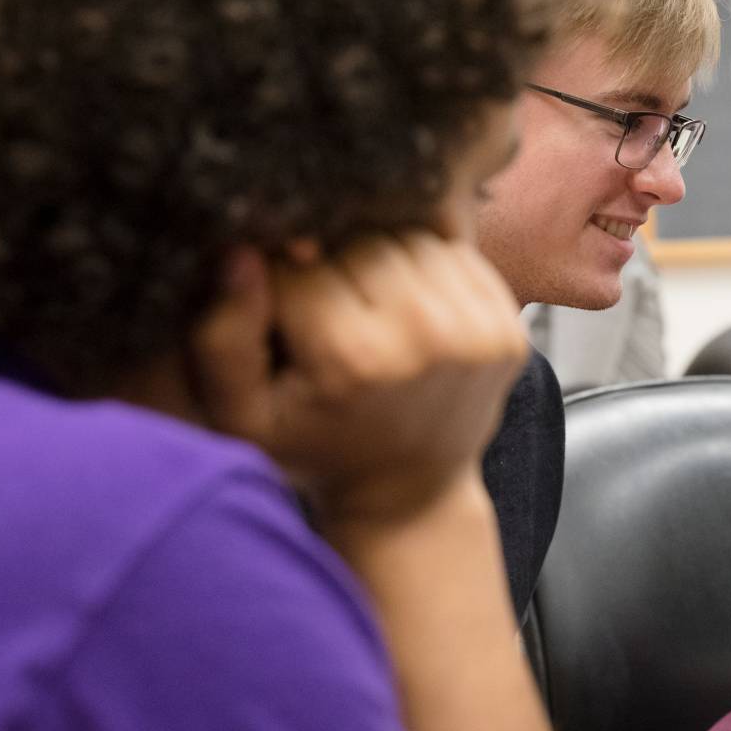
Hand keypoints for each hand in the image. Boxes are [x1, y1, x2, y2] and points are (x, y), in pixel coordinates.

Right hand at [188, 234, 526, 529]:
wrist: (409, 492)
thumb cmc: (317, 449)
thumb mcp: (241, 416)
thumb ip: (221, 338)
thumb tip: (240, 253)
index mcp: (354, 359)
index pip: (296, 266)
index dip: (278, 284)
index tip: (284, 321)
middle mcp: (425, 338)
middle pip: (359, 243)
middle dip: (333, 268)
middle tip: (330, 318)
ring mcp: (477, 332)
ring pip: (408, 238)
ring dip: (381, 262)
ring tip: (368, 311)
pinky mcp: (508, 327)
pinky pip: (455, 251)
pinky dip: (427, 268)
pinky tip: (409, 312)